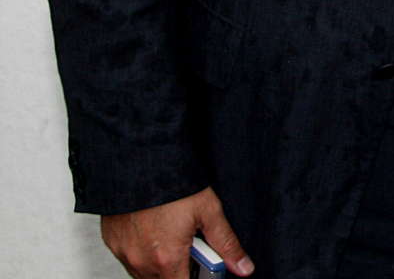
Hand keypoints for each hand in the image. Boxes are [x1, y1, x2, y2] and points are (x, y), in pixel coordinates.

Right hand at [101, 187, 253, 277]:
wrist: (140, 164)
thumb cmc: (173, 185)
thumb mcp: (209, 212)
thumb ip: (226, 245)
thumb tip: (243, 267)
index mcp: (167, 259)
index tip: (204, 270)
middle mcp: (141, 261)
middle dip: (179, 271)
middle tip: (191, 249)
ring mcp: (124, 254)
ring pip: (144, 274)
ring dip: (161, 264)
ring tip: (174, 238)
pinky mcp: (112, 243)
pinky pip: (129, 259)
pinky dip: (143, 254)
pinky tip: (155, 234)